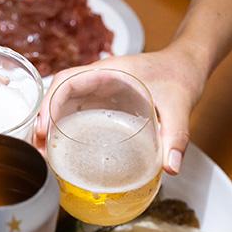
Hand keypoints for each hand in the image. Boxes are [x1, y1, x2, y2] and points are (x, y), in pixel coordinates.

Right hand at [37, 47, 207, 174]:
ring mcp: (102, 89)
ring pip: (66, 103)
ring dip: (53, 125)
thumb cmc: (182, 74)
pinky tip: (68, 149)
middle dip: (44, 120)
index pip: (68, 80)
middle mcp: (100, 78)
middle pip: (59, 94)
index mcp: (110, 71)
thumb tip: (171, 168)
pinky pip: (80, 111)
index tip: (44, 129)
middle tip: (41, 151)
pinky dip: (69, 127)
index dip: (50, 102)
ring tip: (47, 154)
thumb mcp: (181, 105)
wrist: (190, 64)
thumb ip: (177, 136)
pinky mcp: (107, 100)